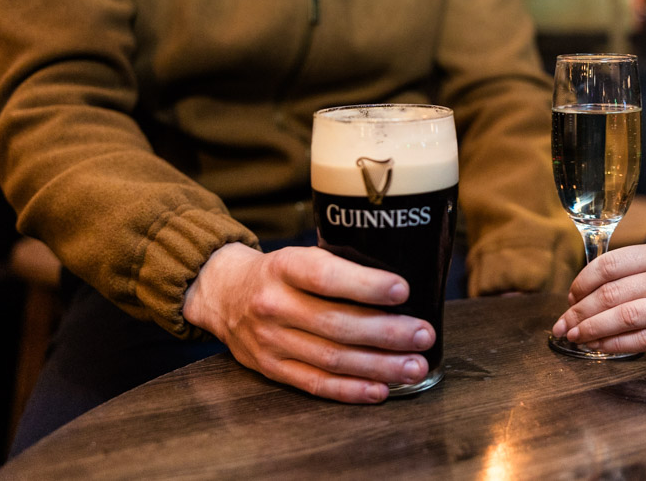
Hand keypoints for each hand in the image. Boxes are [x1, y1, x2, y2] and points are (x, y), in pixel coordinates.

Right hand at [183, 242, 434, 403]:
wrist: (222, 293)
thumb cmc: (279, 273)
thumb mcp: (300, 255)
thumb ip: (340, 266)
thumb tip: (401, 287)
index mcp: (284, 267)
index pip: (326, 277)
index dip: (365, 285)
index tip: (403, 290)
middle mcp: (274, 305)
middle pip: (336, 324)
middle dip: (386, 332)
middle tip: (423, 335)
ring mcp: (270, 342)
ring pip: (332, 359)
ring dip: (379, 366)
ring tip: (415, 366)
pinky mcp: (272, 370)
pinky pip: (316, 384)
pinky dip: (351, 390)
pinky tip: (382, 389)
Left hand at [550, 241, 645, 353]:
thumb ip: (636, 267)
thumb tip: (591, 287)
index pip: (610, 264)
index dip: (582, 281)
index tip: (570, 294)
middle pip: (611, 294)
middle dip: (579, 311)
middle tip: (562, 322)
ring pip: (623, 317)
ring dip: (592, 329)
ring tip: (573, 336)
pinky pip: (643, 340)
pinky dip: (616, 345)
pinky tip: (599, 348)